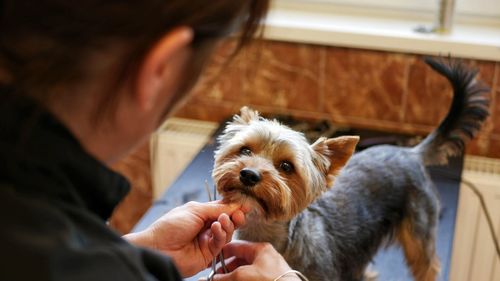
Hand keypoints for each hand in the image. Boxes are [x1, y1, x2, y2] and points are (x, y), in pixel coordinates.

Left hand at [124, 201, 245, 276]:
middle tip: (240, 213)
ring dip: (227, 224)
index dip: (233, 207)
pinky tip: (216, 228)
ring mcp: (207, 241)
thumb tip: (235, 205)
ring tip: (221, 220)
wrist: (158, 248)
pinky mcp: (208, 254)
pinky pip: (220, 244)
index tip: (244, 204)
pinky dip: (221, 234)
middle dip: (235, 217)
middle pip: (228, 221)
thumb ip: (216, 208)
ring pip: (227, 233)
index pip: (222, 209)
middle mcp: (206, 227)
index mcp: (201, 214)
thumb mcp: (194, 210)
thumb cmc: (170, 226)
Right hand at [212, 240, 300, 280]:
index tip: (213, 260)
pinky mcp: (271, 280)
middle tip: (217, 277)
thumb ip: (225, 277)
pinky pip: (252, 278)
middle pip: (240, 260)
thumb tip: (215, 279)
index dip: (223, 253)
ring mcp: (269, 270)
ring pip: (246, 271)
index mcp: (261, 249)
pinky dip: (242, 280)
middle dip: (227, 269)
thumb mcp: (242, 276)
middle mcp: (266, 258)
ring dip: (234, 276)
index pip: (237, 246)